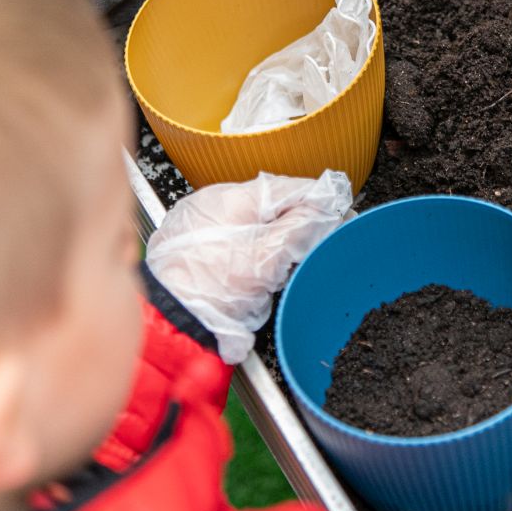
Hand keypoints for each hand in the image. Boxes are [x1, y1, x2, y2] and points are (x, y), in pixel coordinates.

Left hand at [145, 170, 350, 363]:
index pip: (291, 187)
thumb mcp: (269, 258)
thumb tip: (328, 204)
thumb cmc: (213, 292)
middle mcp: (213, 203)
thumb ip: (303, 225)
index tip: (339, 218)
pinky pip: (231, 240)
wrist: (172, 324)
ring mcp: (200, 224)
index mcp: (234, 197)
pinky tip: (251, 275)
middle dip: (295, 225)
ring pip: (252, 223)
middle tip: (311, 250)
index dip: (321, 203)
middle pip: (272, 206)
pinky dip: (248, 252)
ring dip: (272, 240)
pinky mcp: (192, 246)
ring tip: (279, 269)